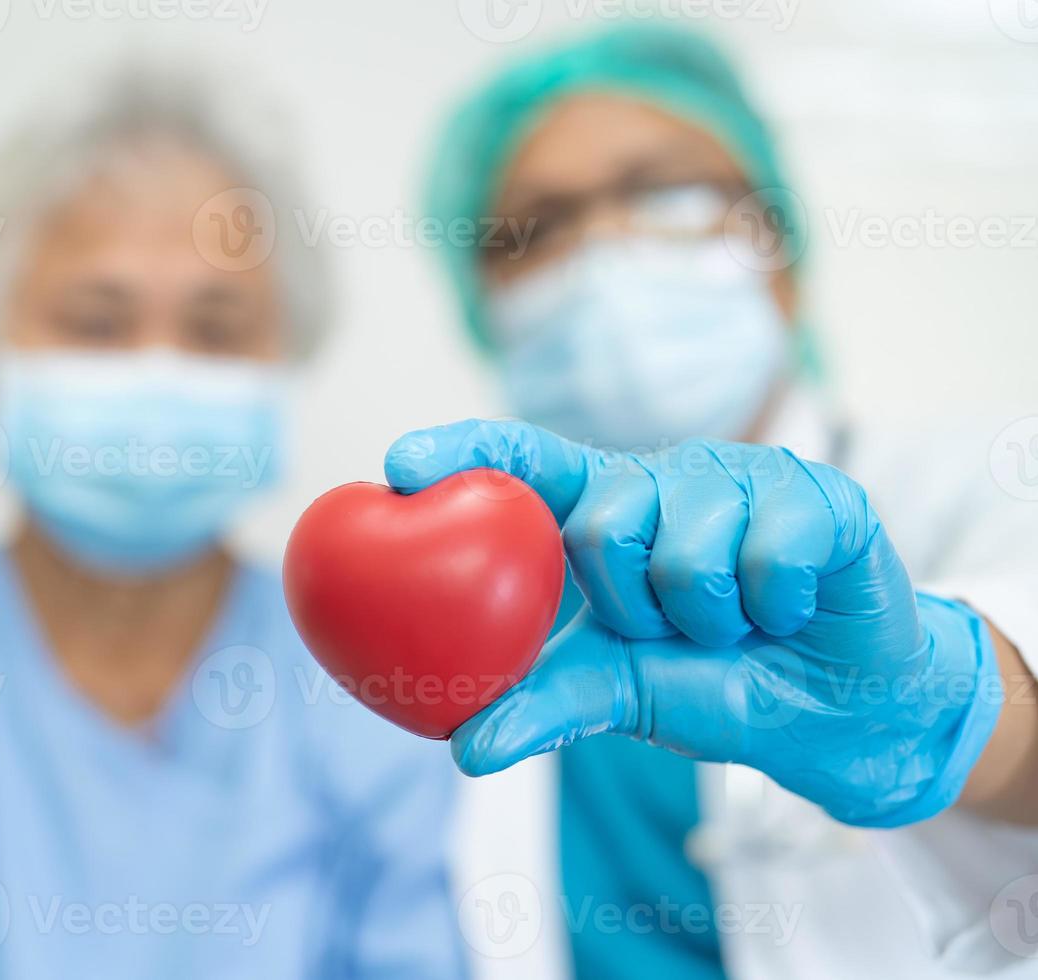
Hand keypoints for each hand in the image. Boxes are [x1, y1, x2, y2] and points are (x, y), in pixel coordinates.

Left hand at [384, 419, 1002, 826]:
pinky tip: (789, 609)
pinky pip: (768, 554)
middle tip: (672, 628)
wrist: (837, 710)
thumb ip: (544, 705)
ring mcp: (739, 478)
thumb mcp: (618, 693)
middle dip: (633, 605)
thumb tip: (464, 749)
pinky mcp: (815, 493)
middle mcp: (661, 479)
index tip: (397, 468)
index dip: (459, 450)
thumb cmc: (713, 683)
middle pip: (601, 521)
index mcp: (602, 511)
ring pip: (685, 546)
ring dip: (709, 618)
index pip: (520, 458)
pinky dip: (774, 608)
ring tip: (735, 623)